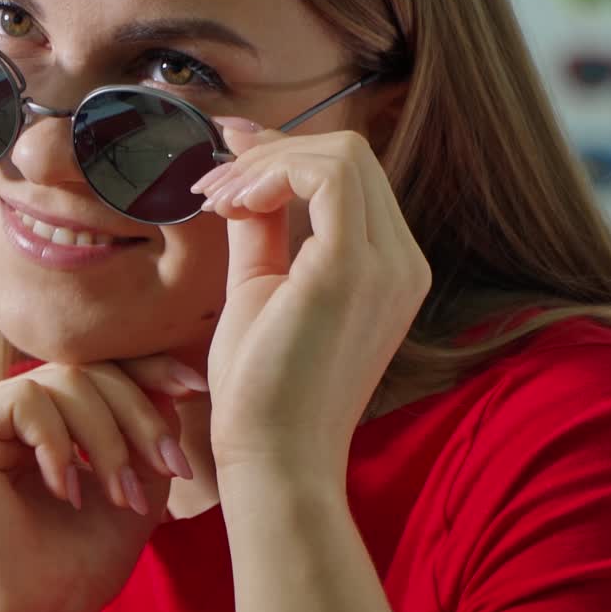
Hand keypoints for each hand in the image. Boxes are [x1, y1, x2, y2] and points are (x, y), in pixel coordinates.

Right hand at [0, 355, 199, 611]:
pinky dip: (60, 445)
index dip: (145, 371)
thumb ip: (147, 428)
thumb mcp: (136, 483)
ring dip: (107, 439)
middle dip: (136, 417)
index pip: (94, 371)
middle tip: (167, 470)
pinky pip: (24, 401)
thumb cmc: (83, 564)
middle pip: (84, 370)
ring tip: (122, 496)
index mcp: (40, 421)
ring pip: (61, 382)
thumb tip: (167, 378)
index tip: (194, 388)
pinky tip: (66, 492)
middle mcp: (0, 414)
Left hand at [193, 121, 431, 489]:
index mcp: (385, 269)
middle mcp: (401, 262)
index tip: (226, 160)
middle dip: (268, 153)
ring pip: (341, 154)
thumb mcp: (260, 289)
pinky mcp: (355, 268)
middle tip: (209, 185)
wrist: (272, 458)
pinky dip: (273, 174)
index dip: (283, 155)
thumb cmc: (262, 390)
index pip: (348, 180)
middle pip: (348, 156)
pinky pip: (328, 174)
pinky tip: (233, 206)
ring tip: (214, 200)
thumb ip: (262, 230)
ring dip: (265, 163)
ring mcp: (387, 264)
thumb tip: (244, 176)